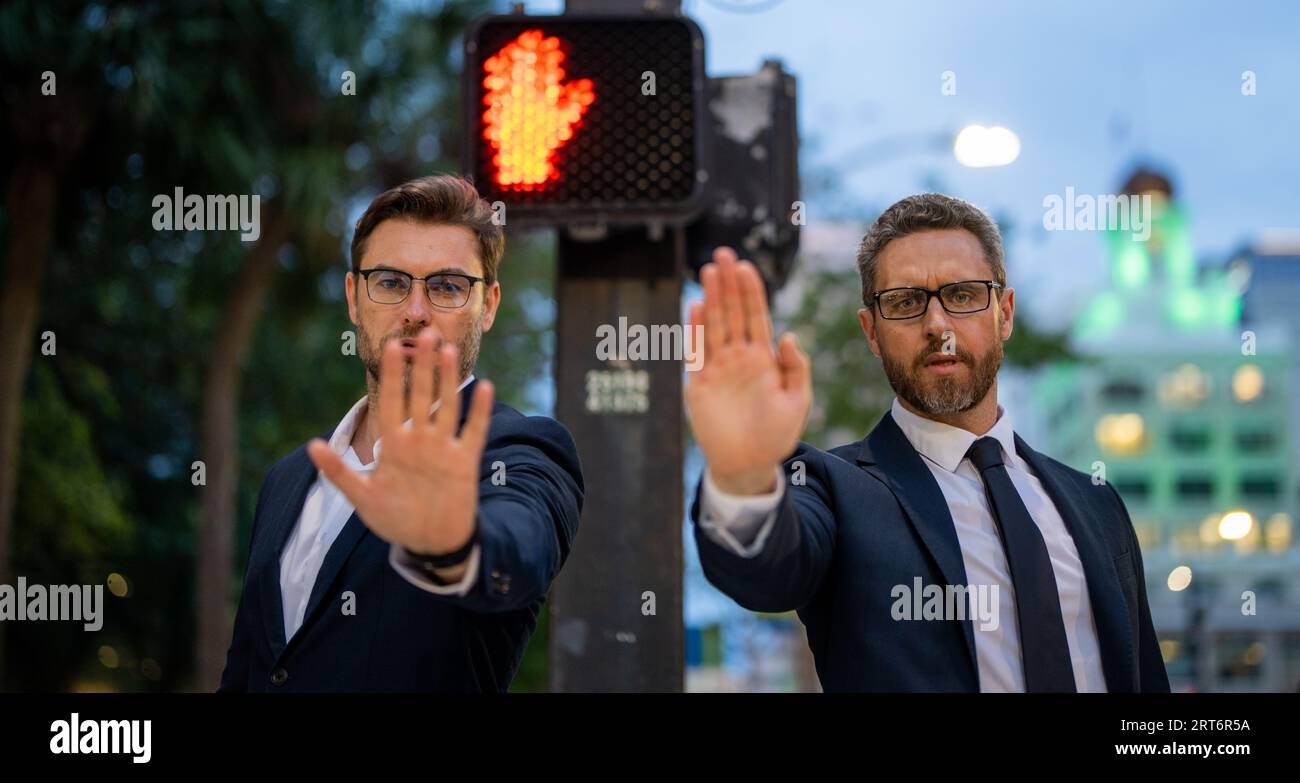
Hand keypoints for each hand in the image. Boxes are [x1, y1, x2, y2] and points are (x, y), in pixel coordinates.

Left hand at [307, 329, 494, 555]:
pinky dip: (479, 410)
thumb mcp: (362, 497)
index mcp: (394, 444)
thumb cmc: (394, 519)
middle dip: (422, 366)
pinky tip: (483, 386)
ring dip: (447, 380)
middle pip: (420, 395)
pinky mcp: (464, 460)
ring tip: (448, 352)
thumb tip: (309, 446)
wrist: (429, 542)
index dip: (392, 375)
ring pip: (446, 406)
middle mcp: (419, 440)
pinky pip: (473, 430)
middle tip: (425, 333)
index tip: (391, 347)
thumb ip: (338, 472)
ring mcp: (442, 448)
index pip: (391, 401)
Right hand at [685, 247, 810, 495]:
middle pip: (732, 313)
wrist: (749, 464)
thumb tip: (790, 335)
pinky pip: (696, 352)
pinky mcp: (699, 384)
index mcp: (763, 358)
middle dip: (728, 283)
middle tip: (723, 254)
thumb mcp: (797, 401)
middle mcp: (739, 358)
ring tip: (710, 270)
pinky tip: (696, 306)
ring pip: (714, 325)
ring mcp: (718, 369)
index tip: (746, 267)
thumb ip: (796, 368)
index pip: (756, 316)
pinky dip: (695, 330)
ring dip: (712, 298)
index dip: (751, 292)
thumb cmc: (776, 434)